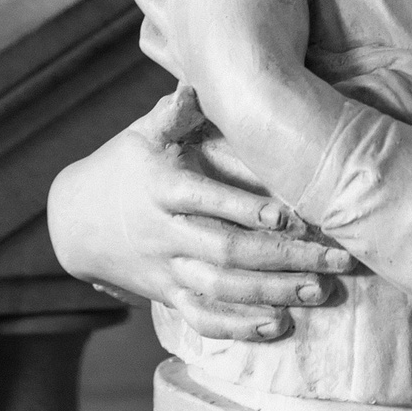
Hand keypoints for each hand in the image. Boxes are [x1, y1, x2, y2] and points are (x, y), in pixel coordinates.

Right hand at [47, 89, 351, 341]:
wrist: (75, 221)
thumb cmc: (123, 166)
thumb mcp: (141, 133)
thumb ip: (173, 111)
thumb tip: (198, 81)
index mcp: (162, 188)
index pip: (207, 201)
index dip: (247, 209)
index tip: (290, 215)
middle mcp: (165, 234)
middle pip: (227, 252)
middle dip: (284, 258)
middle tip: (336, 259)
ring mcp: (166, 270)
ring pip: (221, 290)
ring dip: (272, 294)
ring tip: (320, 291)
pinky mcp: (167, 295)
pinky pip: (203, 319)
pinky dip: (239, 329)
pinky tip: (279, 327)